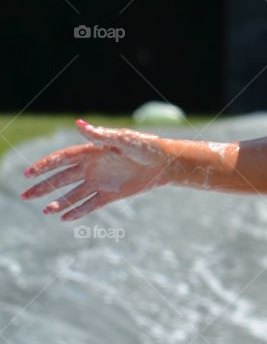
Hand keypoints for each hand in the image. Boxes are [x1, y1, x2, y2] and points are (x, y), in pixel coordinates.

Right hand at [21, 119, 172, 221]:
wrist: (164, 163)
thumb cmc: (145, 146)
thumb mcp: (123, 139)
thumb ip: (100, 135)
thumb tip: (79, 124)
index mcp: (92, 151)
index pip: (62, 159)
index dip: (45, 166)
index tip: (28, 174)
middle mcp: (92, 167)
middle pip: (62, 178)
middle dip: (43, 186)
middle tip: (25, 195)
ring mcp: (100, 182)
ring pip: (73, 194)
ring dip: (59, 202)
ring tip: (45, 210)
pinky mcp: (111, 194)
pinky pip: (91, 205)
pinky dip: (78, 211)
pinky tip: (64, 218)